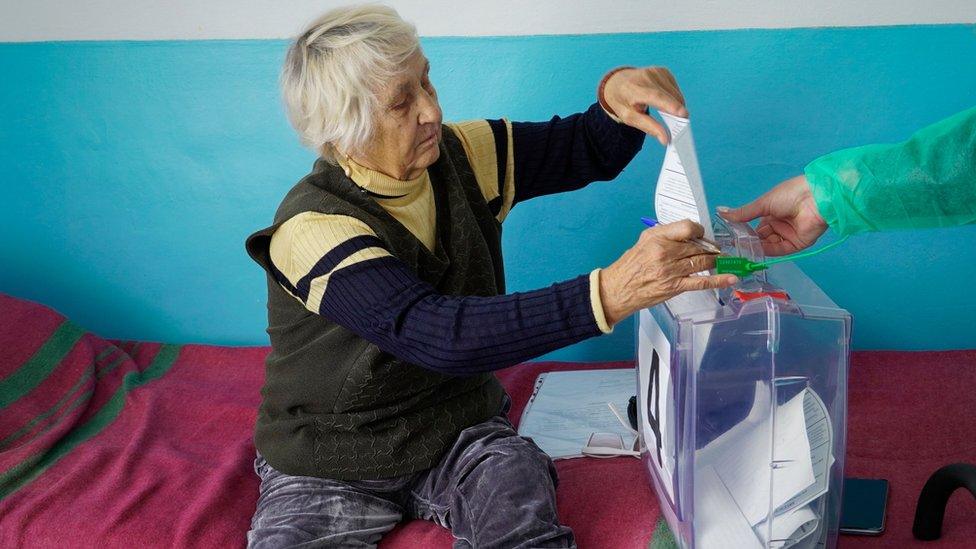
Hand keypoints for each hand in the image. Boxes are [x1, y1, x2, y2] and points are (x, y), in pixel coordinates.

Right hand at [599, 220, 737, 325]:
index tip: (702, 235)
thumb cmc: (631, 265)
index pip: (688, 227)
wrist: (618, 290)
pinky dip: (718, 280)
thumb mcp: (644, 241)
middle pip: (698, 246)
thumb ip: (666, 234)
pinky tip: (731, 278)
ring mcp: (671, 271)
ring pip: (702, 262)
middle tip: (717, 249)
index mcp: (657, 238)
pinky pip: (701, 282)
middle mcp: (664, 252)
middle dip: (711, 248)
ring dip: (717, 261)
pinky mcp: (675, 287)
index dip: (699, 231)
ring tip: (723, 260)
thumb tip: (689, 233)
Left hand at [601, 66, 688, 145]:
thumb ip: (648, 127)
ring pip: (675, 94)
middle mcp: (645, 76)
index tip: (683, 114)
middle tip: (681, 126)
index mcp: (633, 88)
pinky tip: (664, 101)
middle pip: (668, 96)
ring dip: (675, 106)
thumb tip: (666, 138)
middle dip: (677, 112)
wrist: (618, 82)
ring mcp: (655, 71)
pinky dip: (674, 98)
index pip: (655, 96)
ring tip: (665, 112)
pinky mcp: (663, 71)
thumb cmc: (623, 101)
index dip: (670, 105)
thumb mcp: (629, 117)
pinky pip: (675, 89)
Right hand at [718, 175, 827, 255]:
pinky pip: (780, 250)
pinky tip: (756, 249)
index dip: (744, 232)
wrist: (815, 197)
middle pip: (761, 238)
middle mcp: (780, 225)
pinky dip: (768, 251)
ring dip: (757, 247)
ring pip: (769, 245)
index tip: (731, 236)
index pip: (755, 227)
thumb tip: (721, 211)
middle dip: (749, 241)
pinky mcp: (797, 244)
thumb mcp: (762, 204)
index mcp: (773, 213)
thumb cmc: (791, 194)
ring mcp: (789, 235)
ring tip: (743, 248)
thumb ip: (743, 213)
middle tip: (735, 245)